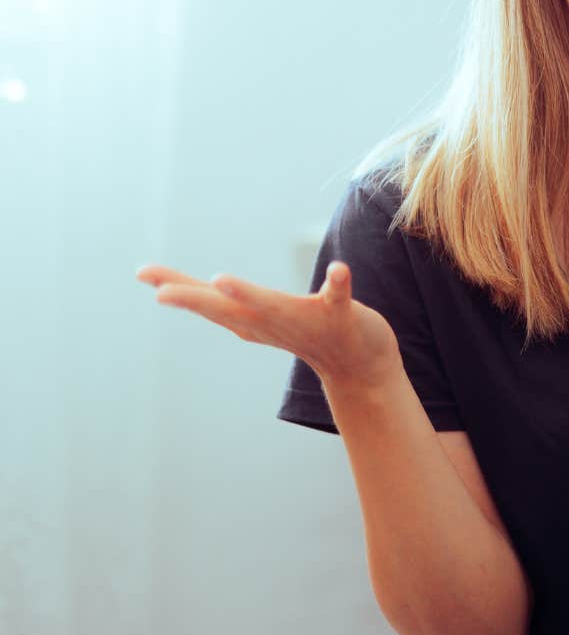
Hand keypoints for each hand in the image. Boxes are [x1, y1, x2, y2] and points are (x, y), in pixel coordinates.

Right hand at [135, 261, 400, 387]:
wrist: (359, 365)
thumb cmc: (304, 330)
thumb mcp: (261, 317)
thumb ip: (235, 301)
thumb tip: (200, 283)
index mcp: (250, 319)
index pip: (207, 301)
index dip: (175, 285)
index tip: (143, 272)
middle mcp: (270, 321)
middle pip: (227, 308)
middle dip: (195, 298)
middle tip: (162, 292)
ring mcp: (304, 320)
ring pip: (273, 305)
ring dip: (249, 295)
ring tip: (222, 280)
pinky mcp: (340, 316)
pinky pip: (339, 297)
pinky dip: (338, 283)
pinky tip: (340, 269)